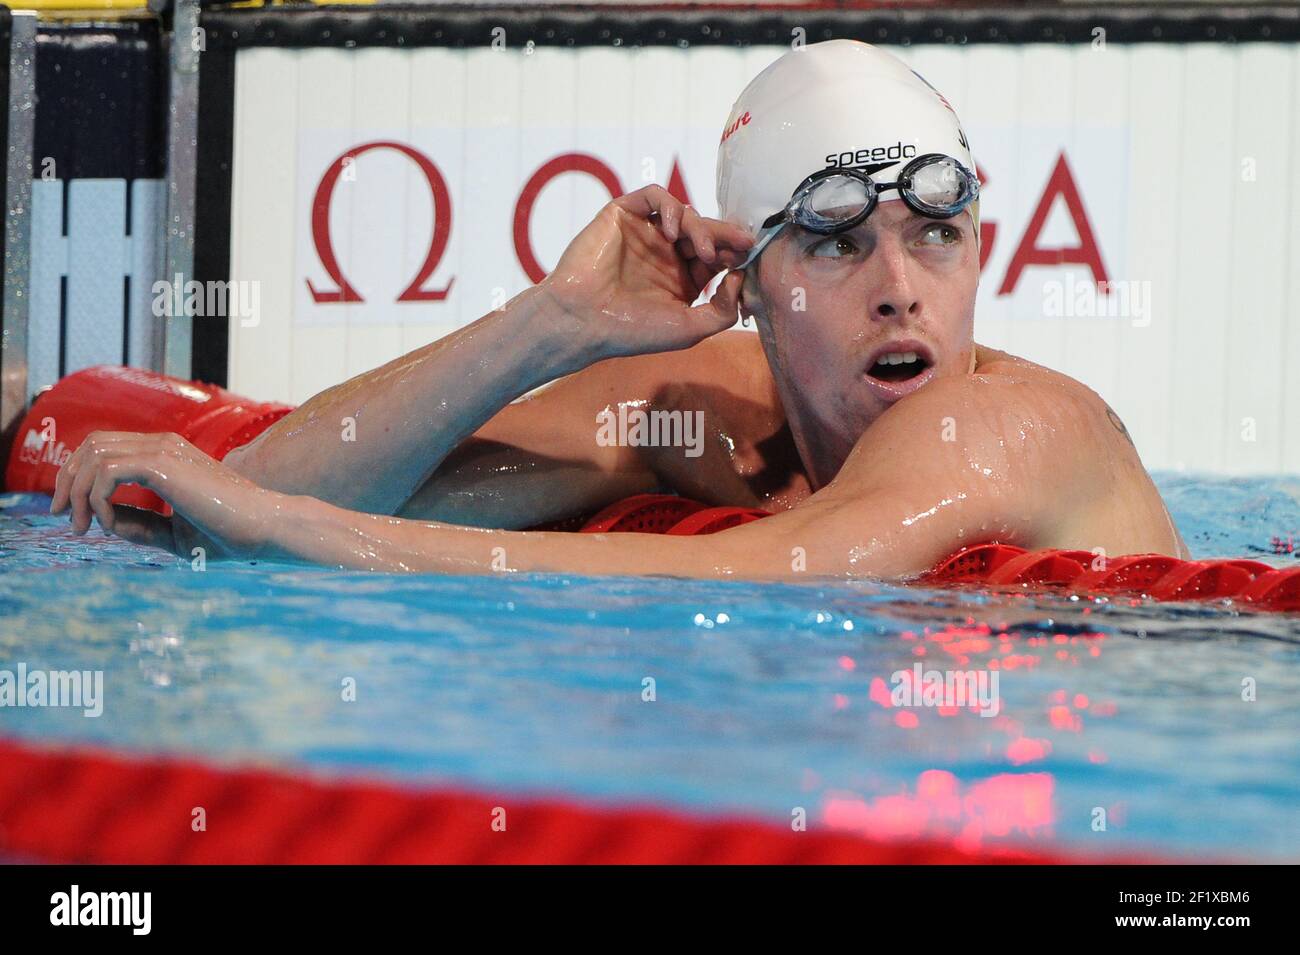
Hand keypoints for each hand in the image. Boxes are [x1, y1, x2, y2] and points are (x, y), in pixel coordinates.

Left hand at [50, 431, 279, 559]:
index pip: (106, 449)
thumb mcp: (173, 533)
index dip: (79, 477)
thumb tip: (103, 522)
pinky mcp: (163, 463)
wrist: (264, 528)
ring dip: (77, 492)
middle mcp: (162, 444)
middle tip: (63, 516)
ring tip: (81, 527)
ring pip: (93, 455)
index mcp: (167, 454)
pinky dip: (96, 499)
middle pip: (91, 445)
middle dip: (67, 480)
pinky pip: (106, 473)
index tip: (73, 514)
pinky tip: (108, 524)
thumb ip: (140, 524)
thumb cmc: (229, 534)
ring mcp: (163, 449)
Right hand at [537, 184, 753, 358]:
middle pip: (705, 232)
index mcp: (681, 280)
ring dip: (700, 228)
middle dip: (726, 237)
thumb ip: (723, 309)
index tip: (749, 258)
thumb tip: (740, 276)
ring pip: (684, 214)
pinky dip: (669, 208)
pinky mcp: (624, 215)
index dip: (734, 254)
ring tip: (702, 252)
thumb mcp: (689, 329)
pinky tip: (671, 231)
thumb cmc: (631, 331)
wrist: (583, 320)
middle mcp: (665, 255)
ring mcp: (645, 234)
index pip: (716, 257)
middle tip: (743, 243)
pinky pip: (654, 197)